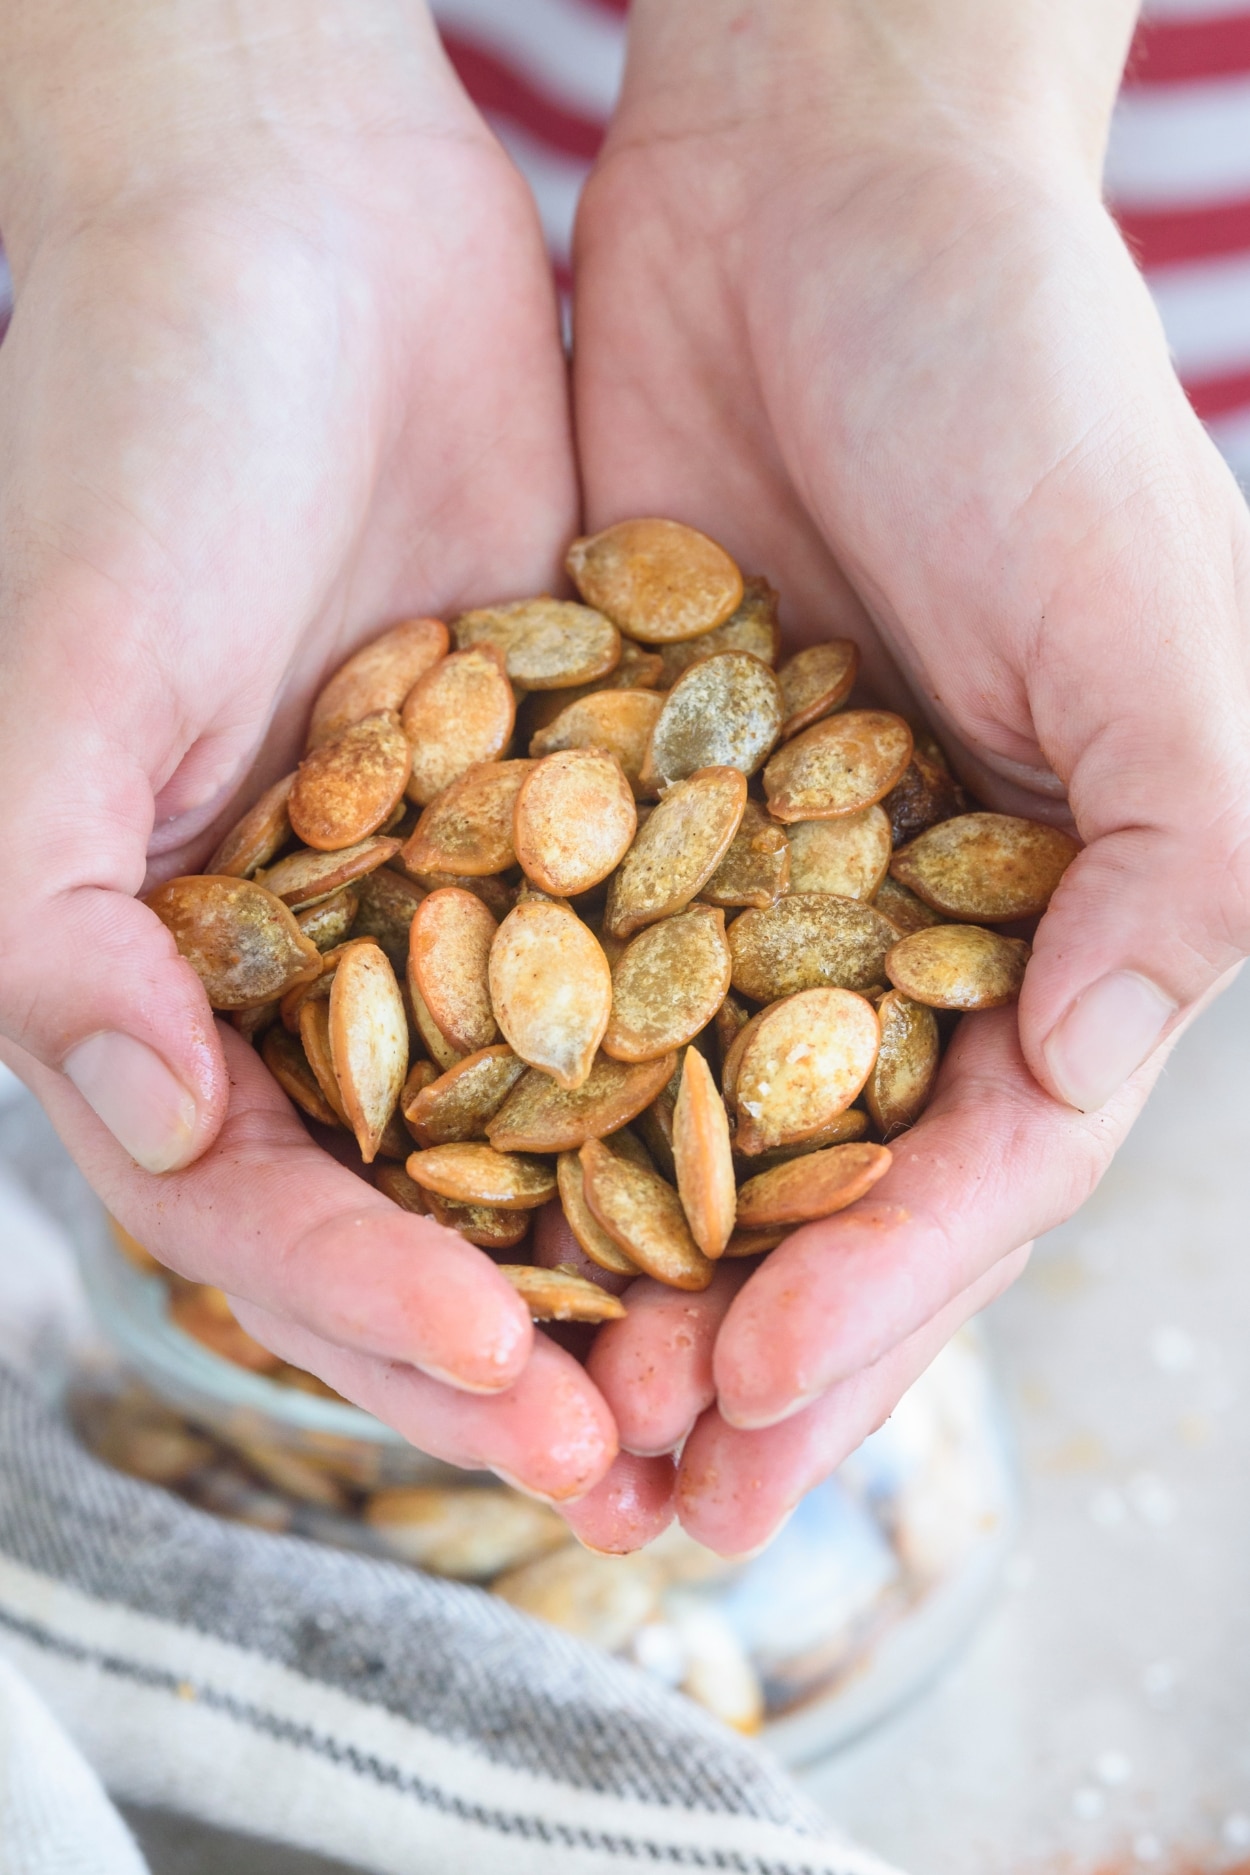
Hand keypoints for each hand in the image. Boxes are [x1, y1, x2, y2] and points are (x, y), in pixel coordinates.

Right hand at [0, 0, 655, 1522]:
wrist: (289, 228)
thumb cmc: (136, 431)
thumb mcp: (57, 677)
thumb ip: (46, 918)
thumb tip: (147, 1126)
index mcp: (164, 974)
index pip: (263, 1200)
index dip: (369, 1305)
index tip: (505, 1377)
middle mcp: (308, 967)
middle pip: (414, 1211)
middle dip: (514, 1350)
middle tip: (635, 1469)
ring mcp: (446, 902)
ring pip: (545, 1133)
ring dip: (628, 1269)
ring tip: (727, 1385)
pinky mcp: (569, 819)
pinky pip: (648, 977)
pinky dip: (709, 1086)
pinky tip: (801, 1171)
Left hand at [572, 0, 1249, 1548]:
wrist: (826, 198)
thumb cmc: (1026, 396)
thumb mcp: (1160, 646)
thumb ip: (1167, 878)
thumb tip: (1075, 1092)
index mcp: (1041, 923)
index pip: (966, 1174)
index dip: (877, 1313)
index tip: (751, 1415)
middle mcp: (885, 923)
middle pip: (812, 1188)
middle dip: (737, 1349)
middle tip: (641, 1499)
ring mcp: (737, 870)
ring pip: (669, 1121)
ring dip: (613, 1272)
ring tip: (542, 1407)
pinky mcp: (602, 794)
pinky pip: (546, 976)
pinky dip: (504, 1098)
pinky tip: (448, 1204)